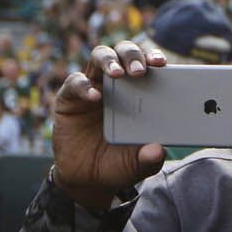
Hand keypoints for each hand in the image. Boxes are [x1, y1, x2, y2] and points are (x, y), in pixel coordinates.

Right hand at [51, 41, 168, 210]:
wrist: (87, 179)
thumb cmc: (117, 164)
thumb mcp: (136, 165)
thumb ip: (148, 159)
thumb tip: (158, 151)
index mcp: (138, 92)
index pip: (147, 64)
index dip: (153, 58)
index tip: (162, 63)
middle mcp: (116, 84)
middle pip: (124, 53)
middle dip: (133, 55)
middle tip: (141, 70)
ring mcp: (92, 87)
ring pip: (100, 56)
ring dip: (110, 61)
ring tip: (118, 73)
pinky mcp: (69, 98)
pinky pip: (75, 83)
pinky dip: (85, 86)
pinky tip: (95, 96)